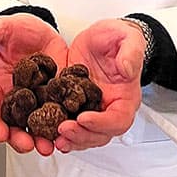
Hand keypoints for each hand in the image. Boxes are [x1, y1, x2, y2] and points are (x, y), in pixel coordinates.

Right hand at [0, 13, 68, 155]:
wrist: (41, 29)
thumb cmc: (17, 31)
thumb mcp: (2, 29)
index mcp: (0, 85)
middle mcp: (18, 98)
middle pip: (15, 125)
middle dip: (20, 139)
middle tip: (27, 145)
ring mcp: (39, 99)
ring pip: (39, 126)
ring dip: (43, 139)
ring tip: (48, 147)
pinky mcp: (59, 96)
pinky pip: (61, 114)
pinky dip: (64, 126)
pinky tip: (69, 131)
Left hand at [54, 18, 144, 152]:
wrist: (102, 37)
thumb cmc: (117, 38)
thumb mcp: (127, 38)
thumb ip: (130, 53)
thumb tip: (127, 69)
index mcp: (125, 97)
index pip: (118, 120)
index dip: (102, 123)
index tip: (84, 118)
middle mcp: (109, 107)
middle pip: (100, 134)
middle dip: (82, 135)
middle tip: (63, 130)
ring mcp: (91, 108)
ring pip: (85, 134)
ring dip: (71, 139)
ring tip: (55, 138)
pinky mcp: (75, 104)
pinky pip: (70, 123)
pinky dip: (59, 130)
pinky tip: (46, 131)